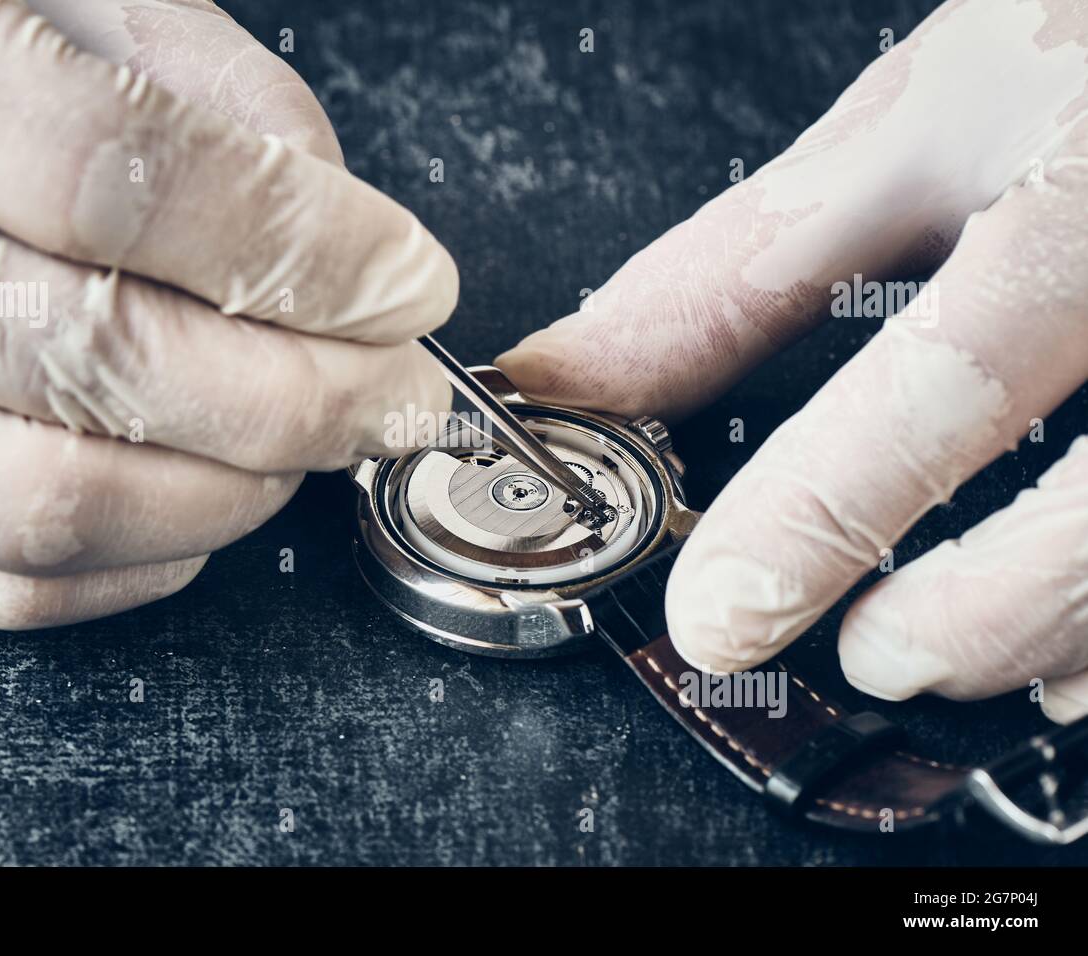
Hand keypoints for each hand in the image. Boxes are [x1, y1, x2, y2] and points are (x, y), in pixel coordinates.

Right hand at [0, 0, 455, 627]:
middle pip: (102, 357)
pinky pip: (20, 578)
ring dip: (239, 488)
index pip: (122, 178)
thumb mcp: (77, 10)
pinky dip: (156, 550)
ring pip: (60, 501)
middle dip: (308, 395)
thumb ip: (222, 104)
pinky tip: (208, 483)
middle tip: (401, 392)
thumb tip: (351, 258)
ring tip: (308, 437)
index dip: (302, 249)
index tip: (409, 283)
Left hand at [497, 0, 1087, 721]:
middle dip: (972, 616)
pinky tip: (1069, 651)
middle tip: (867, 656)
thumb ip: (745, 268)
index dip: (827, 508)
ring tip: (942, 653)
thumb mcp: (909, 129)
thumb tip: (582, 375)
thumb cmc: (1084, 52)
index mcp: (1086, 185)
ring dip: (1053, 634)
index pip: (957, 369)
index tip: (721, 611)